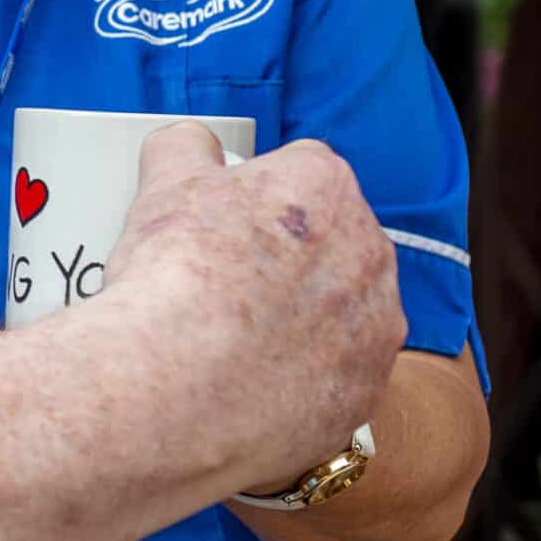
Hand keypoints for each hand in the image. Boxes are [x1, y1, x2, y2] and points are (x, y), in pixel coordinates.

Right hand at [102, 124, 402, 498]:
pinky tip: (251, 385)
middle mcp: (370, 253)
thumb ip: (186, 147)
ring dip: (301, 321)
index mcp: (327, 187)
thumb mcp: (165, 180)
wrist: (176, 383)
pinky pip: (335, 378)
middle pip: (329, 244)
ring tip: (236, 342)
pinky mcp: (364, 394)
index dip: (255, 198)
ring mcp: (375, 330)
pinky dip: (301, 380)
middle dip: (287, 260)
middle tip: (224, 284)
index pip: (299, 173)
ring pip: (339, 315)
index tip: (222, 226)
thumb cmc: (176, 273)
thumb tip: (192, 145)